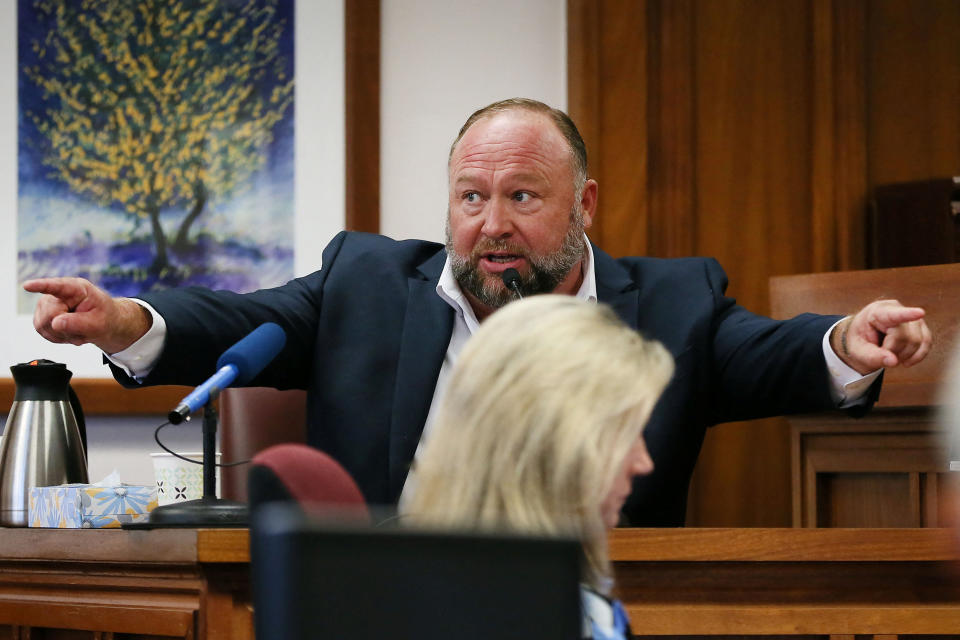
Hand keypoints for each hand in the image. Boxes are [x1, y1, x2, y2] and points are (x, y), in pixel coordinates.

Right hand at [23, 277, 151, 353]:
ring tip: (77, 330)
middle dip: (64, 328)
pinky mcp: (42, 316)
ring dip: (62, 334)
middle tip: (81, 329)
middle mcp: (58, 294)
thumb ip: (79, 323)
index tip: (28, 286)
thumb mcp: (99, 322)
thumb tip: (55, 323)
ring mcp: (47, 305)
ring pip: (43, 325)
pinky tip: (69, 333)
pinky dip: (58, 337)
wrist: (104, 323)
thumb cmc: (104, 317)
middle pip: (49, 315)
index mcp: (76, 289)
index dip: (40, 285)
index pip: (57, 286)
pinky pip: (43, 331)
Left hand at [830, 299, 931, 374]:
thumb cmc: (860, 341)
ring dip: (904, 355)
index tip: (920, 313)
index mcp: (877, 312)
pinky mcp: (921, 327)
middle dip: (894, 351)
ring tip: (889, 353)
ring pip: (918, 341)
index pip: (893, 314)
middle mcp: (897, 310)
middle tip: (881, 352)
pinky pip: (926, 343)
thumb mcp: (858, 350)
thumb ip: (873, 356)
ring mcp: (911, 317)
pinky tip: (906, 360)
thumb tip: (893, 361)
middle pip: (906, 336)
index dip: (908, 314)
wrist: (864, 338)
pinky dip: (917, 356)